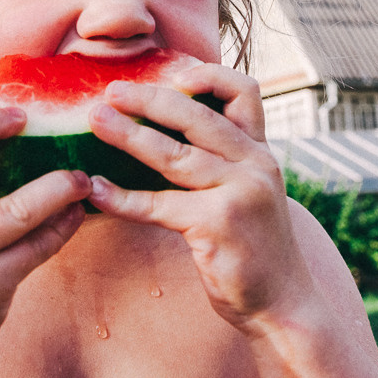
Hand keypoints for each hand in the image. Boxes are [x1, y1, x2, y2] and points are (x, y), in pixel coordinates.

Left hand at [86, 64, 317, 337]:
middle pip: (196, 114)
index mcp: (260, 151)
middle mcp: (254, 164)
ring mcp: (239, 193)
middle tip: (110, 92)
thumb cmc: (254, 248)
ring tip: (95, 123)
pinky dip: (122, 198)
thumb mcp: (251, 192)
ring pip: (173, 154)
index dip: (208, 74)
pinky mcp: (219, 224)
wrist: (283, 303)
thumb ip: (224, 160)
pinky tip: (95, 191)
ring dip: (127, 136)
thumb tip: (170, 132)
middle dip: (149, 98)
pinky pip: (158, 205)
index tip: (171, 74)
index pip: (244, 91)